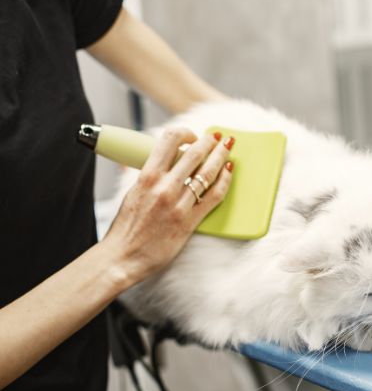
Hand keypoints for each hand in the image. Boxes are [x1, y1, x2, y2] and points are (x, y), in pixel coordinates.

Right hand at [102, 127, 232, 287]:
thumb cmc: (126, 228)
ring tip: (227, 148)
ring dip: (221, 156)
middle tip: (217, 137)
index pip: (170, 140)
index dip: (186, 133)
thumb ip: (147, 175)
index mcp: (146, 177)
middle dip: (210, 141)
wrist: (123, 257)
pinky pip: (214, 195)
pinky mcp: (190, 221)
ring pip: (208, 172)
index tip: (192, 135)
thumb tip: (157, 160)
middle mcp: (164, 187)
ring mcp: (179, 204)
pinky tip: (228, 171)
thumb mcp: (131, 193)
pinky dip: (224, 180)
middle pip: (194, 153)